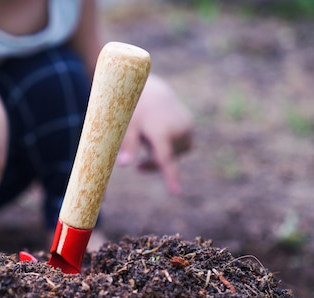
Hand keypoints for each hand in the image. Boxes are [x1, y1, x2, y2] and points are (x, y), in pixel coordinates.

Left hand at [117, 74, 192, 193]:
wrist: (149, 90)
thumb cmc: (133, 108)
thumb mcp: (126, 126)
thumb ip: (127, 146)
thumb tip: (123, 165)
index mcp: (160, 130)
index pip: (165, 158)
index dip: (170, 176)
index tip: (176, 192)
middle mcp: (177, 128)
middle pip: (166, 159)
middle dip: (152, 163)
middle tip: (139, 167)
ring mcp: (186, 126)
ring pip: (175, 154)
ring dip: (162, 154)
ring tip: (149, 139)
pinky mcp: (190, 125)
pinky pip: (181, 146)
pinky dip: (170, 147)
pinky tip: (158, 134)